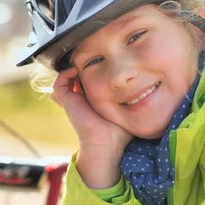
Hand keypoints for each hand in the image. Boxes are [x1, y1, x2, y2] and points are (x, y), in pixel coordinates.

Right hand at [51, 67, 132, 187]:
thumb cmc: (118, 130)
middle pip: (75, 79)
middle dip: (82, 68)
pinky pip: (59, 83)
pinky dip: (65, 74)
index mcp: (92, 102)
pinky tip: (77, 70)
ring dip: (73, 69)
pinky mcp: (67, 101)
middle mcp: (80, 100)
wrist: (106, 143)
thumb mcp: (125, 109)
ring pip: (65, 79)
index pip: (87, 82)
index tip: (103, 64)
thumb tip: (144, 88)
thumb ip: (129, 98)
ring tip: (83, 64)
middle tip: (92, 61)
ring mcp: (72, 100)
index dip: (92, 72)